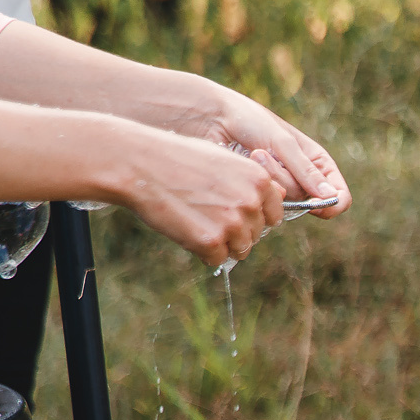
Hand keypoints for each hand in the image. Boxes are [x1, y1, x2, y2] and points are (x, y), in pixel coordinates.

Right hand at [113, 125, 285, 265]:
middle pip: (257, 234)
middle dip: (236, 230)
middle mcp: (251, 202)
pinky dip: (203, 252)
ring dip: (221, 243)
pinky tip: (186, 229)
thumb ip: (252, 181)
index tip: (236, 212)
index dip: (255, 216)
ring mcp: (233, 223)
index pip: (275, 213)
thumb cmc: (178, 160)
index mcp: (259, 180)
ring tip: (195, 220)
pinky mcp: (211, 242)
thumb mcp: (223, 159)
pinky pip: (218, 260)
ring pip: (241, 250)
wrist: (139, 164)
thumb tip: (280, 197)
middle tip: (206, 214)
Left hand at [179, 80, 352, 215]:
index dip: (333, 203)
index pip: (339, 195)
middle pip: (311, 200)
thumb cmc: (250, 121)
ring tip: (254, 152)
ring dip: (270, 176)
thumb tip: (331, 198)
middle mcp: (304, 178)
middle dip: (287, 179)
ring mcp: (283, 187)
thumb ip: (306, 172)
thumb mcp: (283, 143)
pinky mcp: (263, 194)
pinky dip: (259, 183)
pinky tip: (247, 162)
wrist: (213, 120)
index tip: (318, 203)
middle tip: (264, 153)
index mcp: (317, 162)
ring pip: (289, 200)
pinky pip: (270, 202)